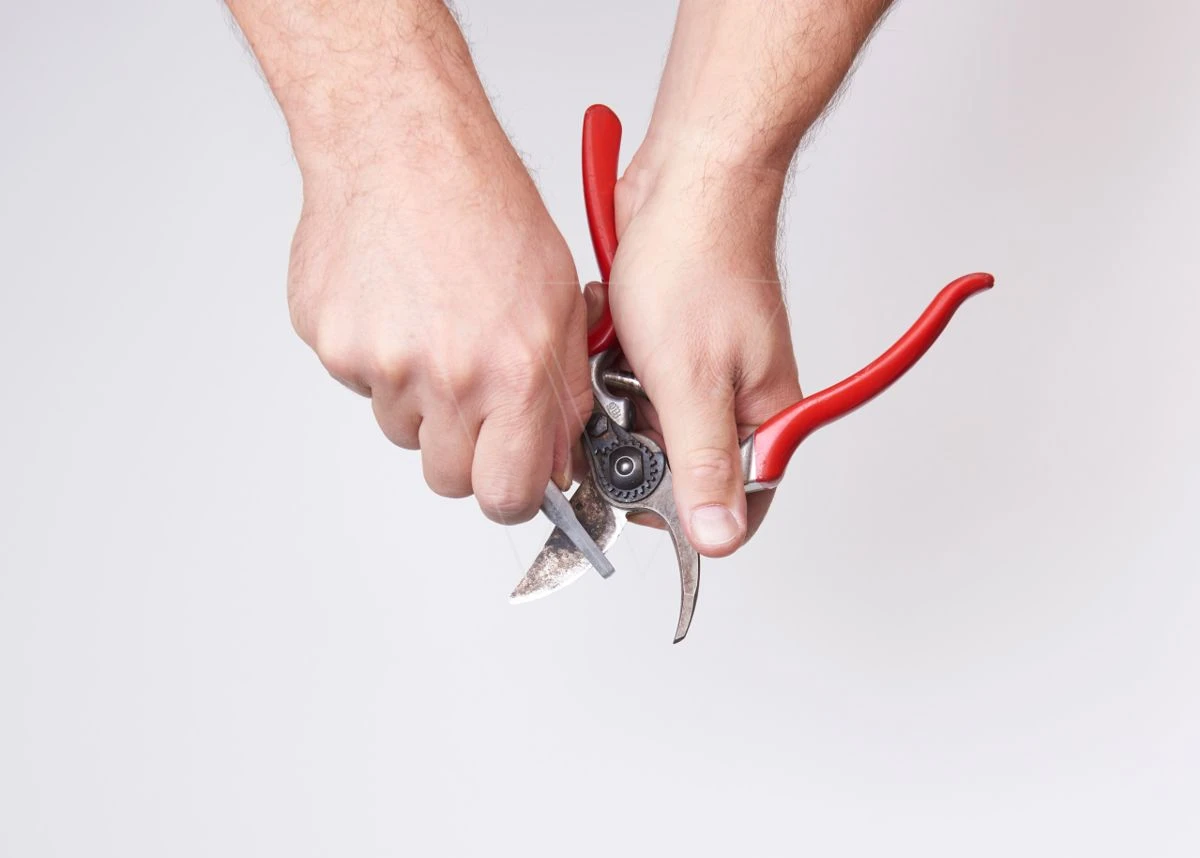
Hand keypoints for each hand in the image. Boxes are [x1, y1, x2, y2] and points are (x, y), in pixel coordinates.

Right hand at [288, 139, 591, 522]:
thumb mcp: (560, 301)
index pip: (509, 494)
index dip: (514, 493)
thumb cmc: (485, 206)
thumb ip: (560, 394)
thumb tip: (555, 461)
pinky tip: (400, 305)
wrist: (401, 146)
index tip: (514, 480)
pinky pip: (362, 385)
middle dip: (467, 455)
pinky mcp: (331, 344)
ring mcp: (379, 364)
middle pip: (448, 479)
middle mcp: (444, 376)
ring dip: (422, 401)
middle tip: (476, 401)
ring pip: (402, 431)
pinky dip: (381, 359)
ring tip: (437, 327)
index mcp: (512, 371)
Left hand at [608, 156, 802, 555]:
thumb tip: (720, 537)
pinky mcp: (679, 348)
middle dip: (636, 438)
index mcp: (766, 418)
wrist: (689, 178)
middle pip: (682, 467)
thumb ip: (702, 464)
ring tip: (621, 350)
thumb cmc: (700, 259)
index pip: (732, 504)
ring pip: (651, 424)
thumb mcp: (690, 379)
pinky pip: (637, 383)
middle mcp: (744, 402)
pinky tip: (616, 330)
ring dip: (621, 394)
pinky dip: (617, 365)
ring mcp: (710, 373)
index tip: (627, 489)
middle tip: (620, 397)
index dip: (677, 507)